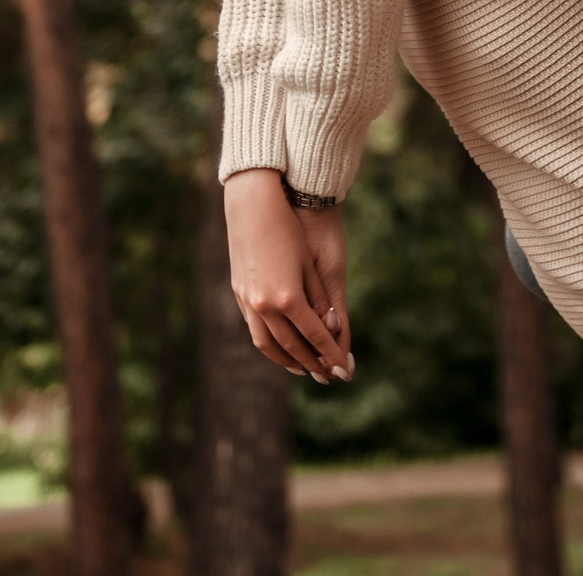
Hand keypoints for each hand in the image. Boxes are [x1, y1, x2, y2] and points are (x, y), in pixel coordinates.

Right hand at [222, 170, 352, 382]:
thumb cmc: (288, 230)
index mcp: (287, 297)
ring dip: (287, 360)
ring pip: (268, 344)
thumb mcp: (309, 266)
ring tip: (303, 369)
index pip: (315, 336)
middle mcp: (265, 305)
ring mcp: (248, 301)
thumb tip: (331, 330)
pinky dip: (270, 345)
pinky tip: (280, 347)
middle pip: (292, 346)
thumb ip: (319, 301)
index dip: (331, 355)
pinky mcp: (239, 294)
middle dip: (311, 363)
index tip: (343, 370)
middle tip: (326, 376)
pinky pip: (255, 330)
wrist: (252, 206)